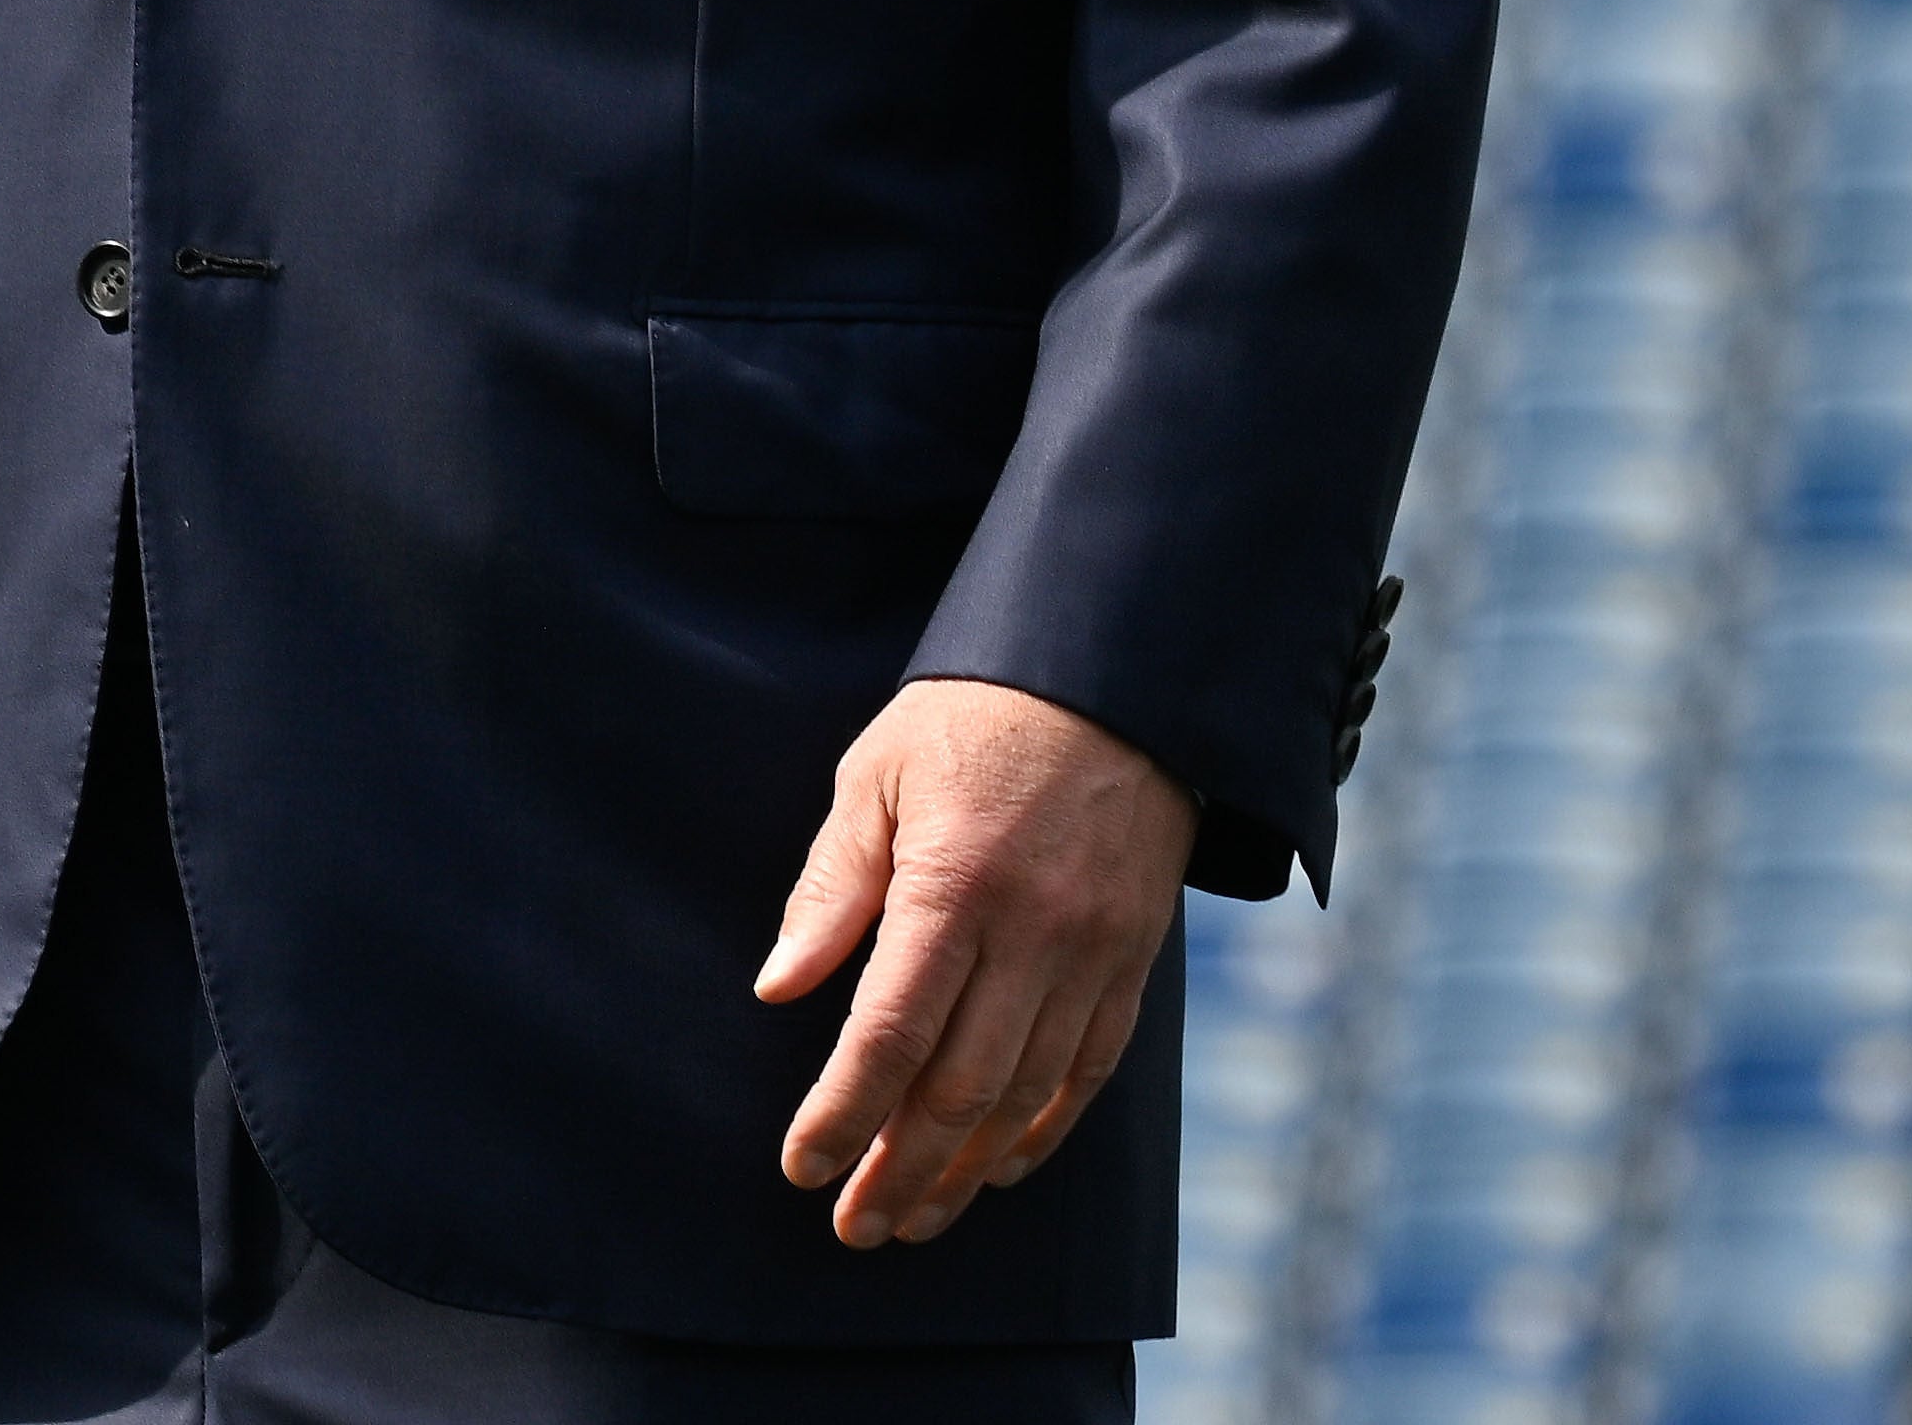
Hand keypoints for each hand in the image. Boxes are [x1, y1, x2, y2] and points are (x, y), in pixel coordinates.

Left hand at [755, 677, 1193, 1247]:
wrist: (1112, 685)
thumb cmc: (969, 722)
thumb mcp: (874, 776)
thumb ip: (830, 888)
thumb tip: (779, 988)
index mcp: (954, 887)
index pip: (889, 1031)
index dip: (842, 1111)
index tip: (800, 1165)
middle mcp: (1032, 937)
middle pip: (960, 1088)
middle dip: (900, 1169)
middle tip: (853, 1226)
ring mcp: (1092, 956)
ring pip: (1027, 1097)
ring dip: (966, 1170)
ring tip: (914, 1219)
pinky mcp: (1132, 964)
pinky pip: (1090, 1071)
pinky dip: (1043, 1131)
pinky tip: (1001, 1169)